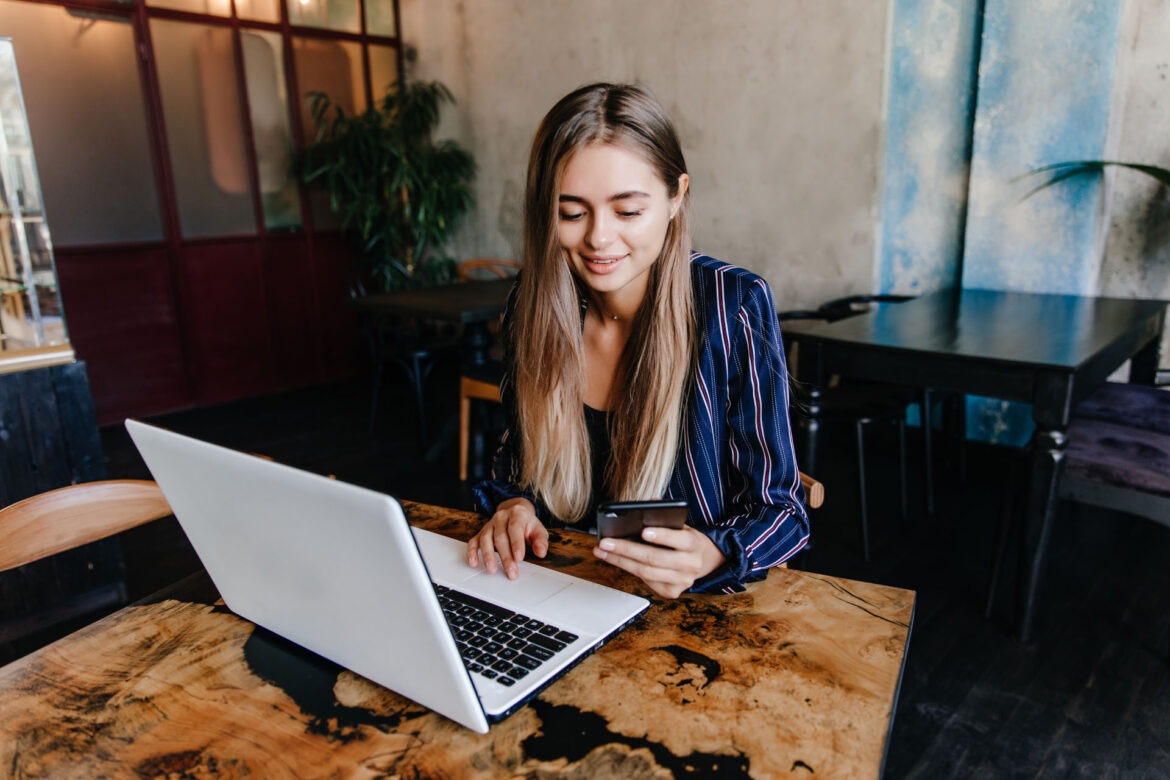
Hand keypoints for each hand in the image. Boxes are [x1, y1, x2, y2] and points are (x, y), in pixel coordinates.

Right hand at [466, 497, 547, 579]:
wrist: (516, 513)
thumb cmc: (527, 525)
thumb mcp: (538, 530)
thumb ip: (541, 541)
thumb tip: (541, 552)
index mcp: (517, 514)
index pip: (515, 527)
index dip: (516, 543)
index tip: (519, 558)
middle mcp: (501, 517)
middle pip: (500, 537)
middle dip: (505, 556)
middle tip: (511, 572)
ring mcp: (490, 524)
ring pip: (486, 539)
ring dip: (488, 555)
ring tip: (492, 569)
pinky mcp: (481, 532)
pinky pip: (474, 541)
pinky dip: (472, 552)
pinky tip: (473, 562)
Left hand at [592, 526, 725, 598]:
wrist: (702, 560)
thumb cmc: (684, 539)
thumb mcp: (680, 524)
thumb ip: (665, 515)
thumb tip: (647, 504)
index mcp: (694, 543)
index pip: (680, 539)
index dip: (662, 536)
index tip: (644, 532)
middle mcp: (691, 564)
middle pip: (655, 558)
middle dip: (627, 549)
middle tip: (607, 542)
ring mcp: (682, 581)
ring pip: (646, 572)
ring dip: (620, 561)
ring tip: (603, 551)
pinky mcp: (672, 591)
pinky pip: (646, 581)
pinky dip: (629, 570)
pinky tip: (616, 561)